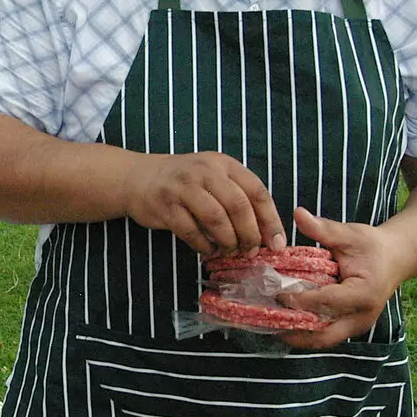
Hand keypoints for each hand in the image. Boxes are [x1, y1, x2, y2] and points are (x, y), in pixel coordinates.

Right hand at [122, 152, 285, 255]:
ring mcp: (183, 187)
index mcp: (224, 164)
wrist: (139, 177)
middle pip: (238, 205)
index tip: (277, 244)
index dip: (271, 220)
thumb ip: (239, 198)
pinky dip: (204, 246)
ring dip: (228, 242)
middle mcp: (205, 171)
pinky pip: (191, 231)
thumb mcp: (215, 178)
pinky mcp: (165, 205)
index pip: (257, 191)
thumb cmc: (185, 182)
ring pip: (216, 218)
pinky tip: (208, 251)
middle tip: (251, 252)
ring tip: (230, 252)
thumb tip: (267, 235)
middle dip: (250, 234)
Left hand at [276, 208, 415, 349]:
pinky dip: (305, 332)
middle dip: (294, 329)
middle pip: (323, 334)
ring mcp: (358, 326)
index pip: (326, 302)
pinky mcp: (352, 327)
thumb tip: (298, 213)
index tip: (275, 293)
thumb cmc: (373, 246)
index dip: (299, 300)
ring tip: (269, 324)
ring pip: (323, 339)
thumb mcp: (350, 234)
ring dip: (297, 335)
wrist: (396, 258)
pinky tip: (284, 323)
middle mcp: (362, 316)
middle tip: (266, 319)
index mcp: (364, 293)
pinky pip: (326, 335)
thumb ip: (324, 228)